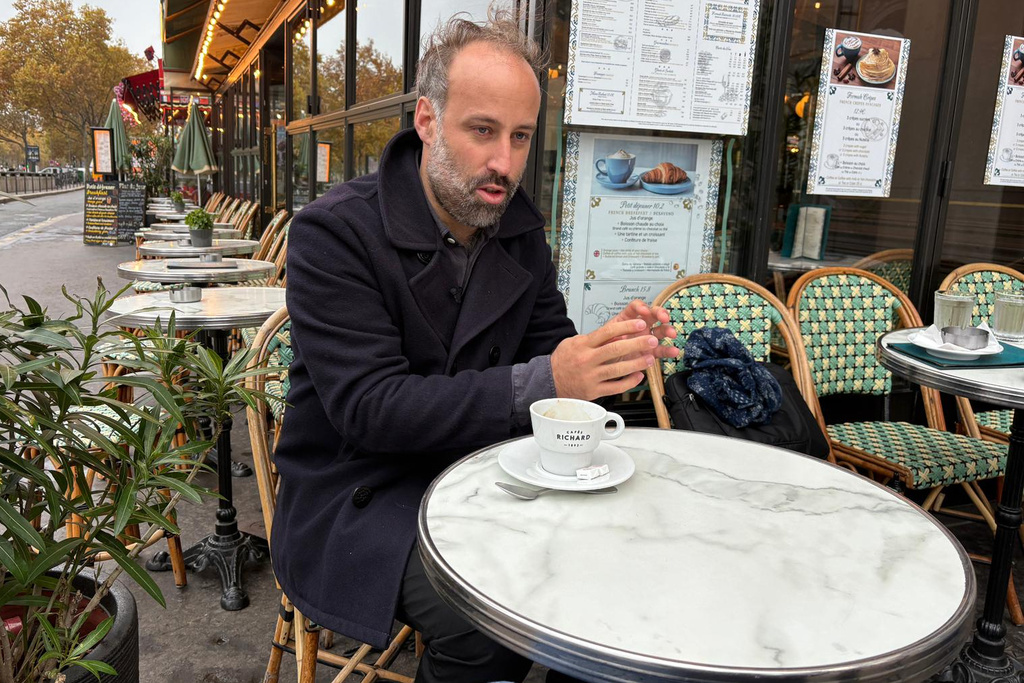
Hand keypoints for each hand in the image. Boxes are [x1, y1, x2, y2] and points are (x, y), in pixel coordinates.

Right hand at [551, 316, 678, 399]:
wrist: (549, 381)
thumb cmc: (563, 361)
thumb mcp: (573, 343)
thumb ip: (593, 338)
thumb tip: (615, 334)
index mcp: (583, 345)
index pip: (607, 332)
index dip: (626, 327)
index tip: (640, 324)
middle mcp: (587, 360)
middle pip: (615, 349)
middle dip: (637, 344)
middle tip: (652, 340)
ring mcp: (591, 376)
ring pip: (617, 370)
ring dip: (636, 363)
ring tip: (649, 358)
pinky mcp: (593, 391)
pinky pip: (615, 387)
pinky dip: (629, 382)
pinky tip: (638, 376)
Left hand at [607, 299, 677, 345]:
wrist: (603, 365)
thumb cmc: (603, 348)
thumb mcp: (604, 337)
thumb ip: (612, 331)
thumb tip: (620, 329)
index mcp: (627, 319)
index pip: (636, 307)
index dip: (641, 307)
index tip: (644, 311)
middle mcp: (639, 326)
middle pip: (653, 315)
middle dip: (660, 313)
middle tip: (664, 318)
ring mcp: (646, 338)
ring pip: (660, 330)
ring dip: (667, 330)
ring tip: (672, 334)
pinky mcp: (650, 352)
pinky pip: (661, 350)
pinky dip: (668, 350)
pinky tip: (674, 351)